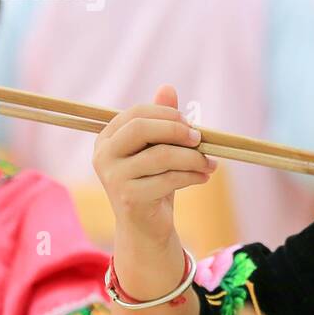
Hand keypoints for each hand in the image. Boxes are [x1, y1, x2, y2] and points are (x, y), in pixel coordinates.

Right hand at [91, 84, 215, 249]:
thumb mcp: (158, 149)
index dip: (167, 114)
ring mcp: (113, 177)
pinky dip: (192, 176)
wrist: (146, 226)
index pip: (136, 113)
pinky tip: (204, 177)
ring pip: (160, 155)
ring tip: (210, 163)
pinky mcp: (128, 198)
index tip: (191, 124)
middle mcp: (103, 155)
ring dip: (193, 157)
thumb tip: (167, 88)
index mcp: (107, 138)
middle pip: (141, 128)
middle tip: (201, 139)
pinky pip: (168, 179)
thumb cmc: (153, 181)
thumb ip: (161, 120)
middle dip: (177, 130)